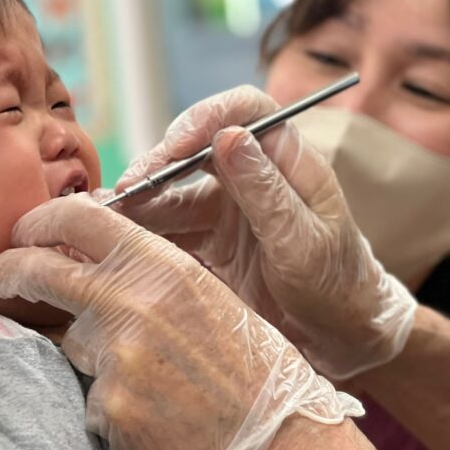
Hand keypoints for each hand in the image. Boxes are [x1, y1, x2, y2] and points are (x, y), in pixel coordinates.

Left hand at [0, 193, 360, 449]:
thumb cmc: (250, 362)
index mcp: (161, 265)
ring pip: (71, 342)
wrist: (272, 431)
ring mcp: (116, 356)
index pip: (78, 219)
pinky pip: (90, 394)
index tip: (23, 232)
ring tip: (149, 374)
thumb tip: (91, 259)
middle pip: (41, 271)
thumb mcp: (205, 293)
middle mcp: (131, 302)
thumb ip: (147, 272)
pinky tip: (153, 408)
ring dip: (91, 352)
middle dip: (9, 271)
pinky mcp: (109, 406)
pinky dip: (112, 401)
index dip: (39, 220)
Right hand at [117, 86, 415, 379]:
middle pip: (195, 151)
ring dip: (141, 203)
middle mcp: (253, 176)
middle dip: (157, 166)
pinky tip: (115, 240)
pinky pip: (169, 231)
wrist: (342, 338)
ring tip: (106, 218)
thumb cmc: (338, 285)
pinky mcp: (210, 243)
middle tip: (126, 192)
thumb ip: (266, 191)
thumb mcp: (304, 241)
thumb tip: (230, 137)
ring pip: (174, 193)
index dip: (206, 117)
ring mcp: (229, 209)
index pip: (244, 111)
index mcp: (287, 161)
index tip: (176, 147)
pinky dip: (141, 234)